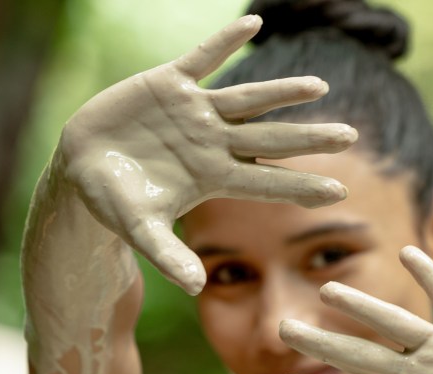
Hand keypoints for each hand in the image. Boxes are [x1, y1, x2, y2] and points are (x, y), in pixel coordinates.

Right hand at [54, 15, 356, 294]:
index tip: (340, 192)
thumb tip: (196, 288)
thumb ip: (166, 256)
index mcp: (211, 178)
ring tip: (320, 88)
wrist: (81, 165)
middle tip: (351, 136)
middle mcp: (212, 143)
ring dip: (282, 92)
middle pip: (270, 140)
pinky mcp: (169, 84)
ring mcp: (194, 112)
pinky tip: (254, 22)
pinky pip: (202, 58)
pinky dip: (224, 42)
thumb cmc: (113, 201)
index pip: (265, 183)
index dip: (300, 187)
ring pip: (247, 99)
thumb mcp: (138, 229)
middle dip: (309, 139)